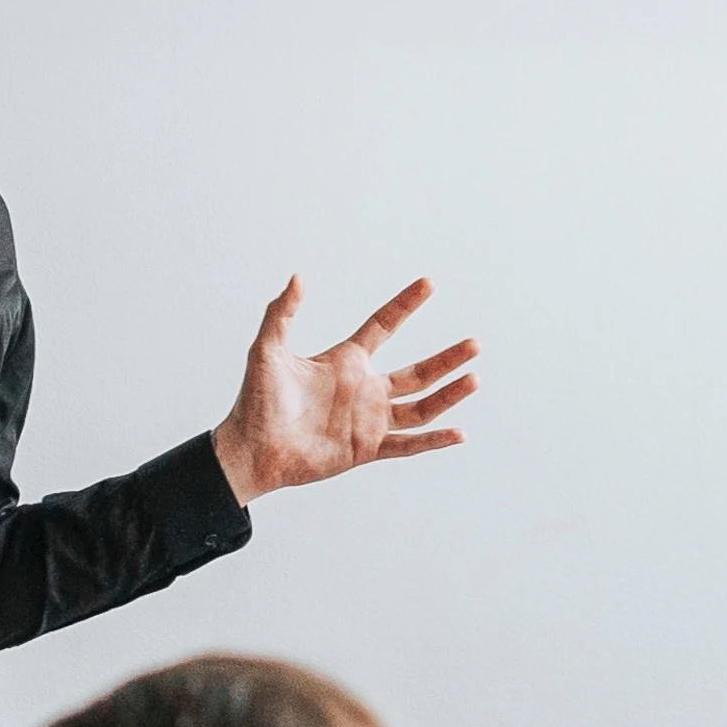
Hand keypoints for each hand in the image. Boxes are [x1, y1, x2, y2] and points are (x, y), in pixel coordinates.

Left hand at [209, 276, 477, 501]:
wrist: (250, 449)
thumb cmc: (255, 401)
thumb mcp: (267, 350)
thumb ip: (281, 313)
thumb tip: (298, 277)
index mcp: (344, 361)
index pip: (384, 325)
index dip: (405, 304)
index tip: (429, 283)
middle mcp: (363, 389)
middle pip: (417, 371)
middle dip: (447, 358)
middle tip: (475, 343)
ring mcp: (367, 421)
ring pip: (420, 407)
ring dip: (448, 394)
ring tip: (475, 378)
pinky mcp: (366, 449)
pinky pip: (407, 445)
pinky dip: (433, 441)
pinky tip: (459, 433)